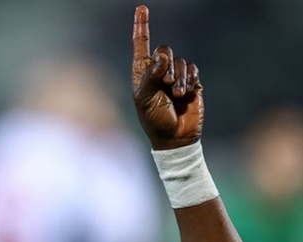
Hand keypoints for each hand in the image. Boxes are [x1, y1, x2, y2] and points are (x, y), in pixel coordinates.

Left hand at [132, 5, 202, 149]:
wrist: (175, 136)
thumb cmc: (154, 120)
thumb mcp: (144, 99)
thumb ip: (150, 76)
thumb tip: (160, 56)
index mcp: (142, 73)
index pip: (141, 45)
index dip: (141, 26)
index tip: (142, 8)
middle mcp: (158, 71)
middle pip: (164, 49)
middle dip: (167, 64)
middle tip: (167, 84)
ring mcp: (176, 75)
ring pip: (181, 62)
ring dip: (180, 79)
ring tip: (176, 95)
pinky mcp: (192, 81)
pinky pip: (194, 70)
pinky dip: (191, 81)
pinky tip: (187, 94)